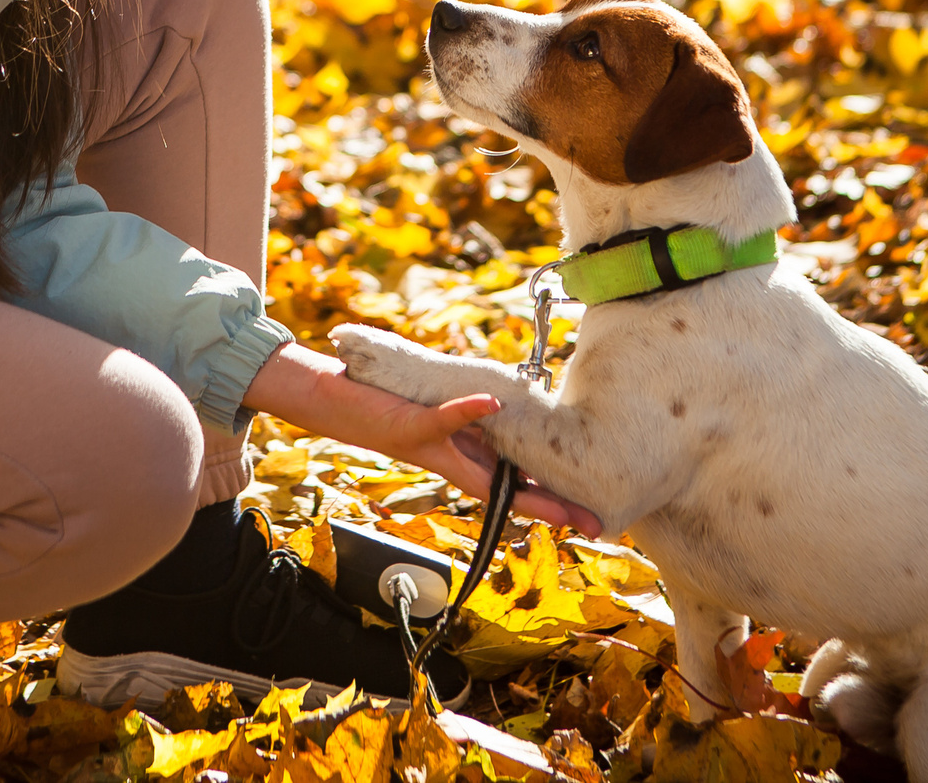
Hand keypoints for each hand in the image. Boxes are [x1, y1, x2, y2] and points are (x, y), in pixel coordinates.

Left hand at [242, 344, 604, 536]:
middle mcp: (453, 460)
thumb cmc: (386, 406)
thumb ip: (465, 415)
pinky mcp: (410, 425)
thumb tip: (501, 407)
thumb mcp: (436, 411)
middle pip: (510, 492)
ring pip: (484, 474)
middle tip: (594, 525)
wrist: (333, 402)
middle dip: (553, 508)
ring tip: (561, 502)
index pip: (516, 486)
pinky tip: (493, 407)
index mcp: (464, 457)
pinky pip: (442, 417)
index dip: (554, 502)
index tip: (593, 518)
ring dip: (522, 486)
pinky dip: (466, 411)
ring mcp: (433, 445)